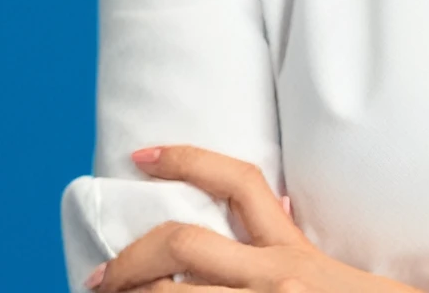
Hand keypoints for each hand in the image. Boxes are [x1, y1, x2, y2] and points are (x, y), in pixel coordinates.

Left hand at [90, 145, 421, 292]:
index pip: (238, 182)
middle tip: (100, 274)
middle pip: (184, 242)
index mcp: (290, 246)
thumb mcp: (327, 267)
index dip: (186, 159)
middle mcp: (275, 274)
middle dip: (130, 257)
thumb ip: (290, 238)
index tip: (141, 154)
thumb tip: (269, 207)